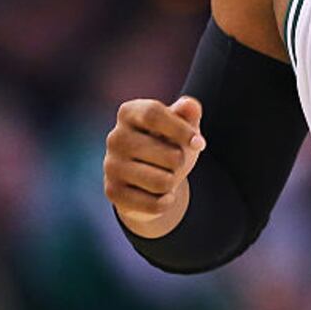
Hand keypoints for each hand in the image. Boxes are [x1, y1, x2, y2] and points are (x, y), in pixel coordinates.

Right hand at [104, 96, 205, 238]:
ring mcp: (110, 166)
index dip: (181, 130)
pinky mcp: (112, 192)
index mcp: (128, 113)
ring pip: (163, 182)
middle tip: (172, 161)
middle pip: (170, 155)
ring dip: (173, 182)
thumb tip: (189, 106)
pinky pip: (155, 204)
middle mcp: (114, 137)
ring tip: (164, 176)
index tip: (199, 143)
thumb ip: (188, 113)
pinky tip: (158, 194)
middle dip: (181, 162)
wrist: (149, 179)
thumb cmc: (169, 144)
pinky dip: (166, 201)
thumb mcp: (182, 126)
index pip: (154, 115)